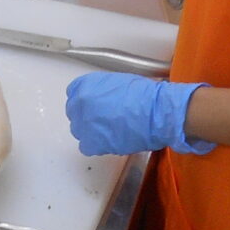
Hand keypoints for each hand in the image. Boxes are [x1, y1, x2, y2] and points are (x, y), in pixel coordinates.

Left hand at [65, 72, 214, 155]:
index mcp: (86, 85)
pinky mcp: (93, 143)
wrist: (156, 113)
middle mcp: (80, 103)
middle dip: (87, 116)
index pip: (74, 94)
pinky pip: (86, 146)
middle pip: (75, 113)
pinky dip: (96, 145)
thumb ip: (102, 90)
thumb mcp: (118, 82)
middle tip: (102, 119)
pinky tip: (108, 141)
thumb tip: (101, 98)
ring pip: (79, 131)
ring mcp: (85, 124)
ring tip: (109, 131)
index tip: (92, 106)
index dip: (84, 101)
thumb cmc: (144, 95)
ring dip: (91, 131)